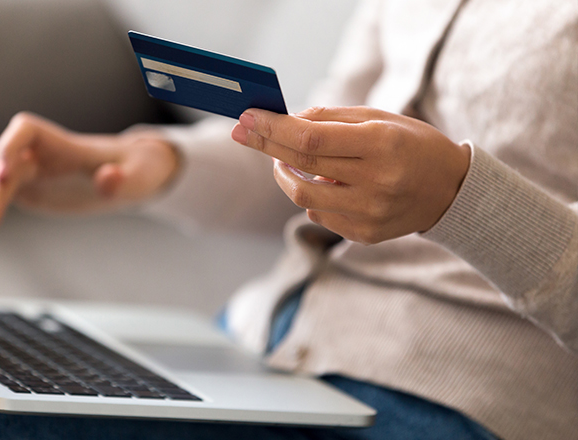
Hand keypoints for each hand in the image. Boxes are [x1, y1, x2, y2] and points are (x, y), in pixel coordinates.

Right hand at [0, 112, 178, 233]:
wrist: (131, 176)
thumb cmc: (136, 170)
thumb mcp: (138, 177)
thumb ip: (123, 180)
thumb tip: (107, 179)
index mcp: (61, 143)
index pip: (25, 129)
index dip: (10, 145)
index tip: (6, 172)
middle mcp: (39, 153)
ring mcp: (30, 171)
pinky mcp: (28, 190)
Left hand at [231, 106, 470, 243]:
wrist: (449, 191)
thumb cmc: (411, 145)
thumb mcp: (379, 118)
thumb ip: (330, 118)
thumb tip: (284, 120)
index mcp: (382, 145)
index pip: (311, 140)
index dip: (273, 130)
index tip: (247, 118)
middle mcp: (377, 182)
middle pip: (302, 167)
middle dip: (266, 147)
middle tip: (242, 131)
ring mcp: (370, 213)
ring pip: (303, 197)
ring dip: (285, 175)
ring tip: (284, 160)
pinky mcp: (365, 234)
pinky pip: (320, 214)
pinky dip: (311, 195)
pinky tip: (323, 182)